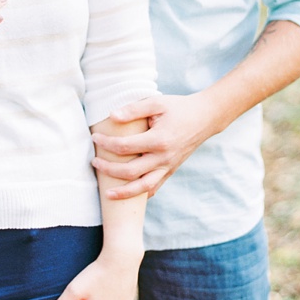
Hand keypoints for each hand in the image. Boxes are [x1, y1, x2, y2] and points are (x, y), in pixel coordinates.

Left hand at [92, 90, 216, 197]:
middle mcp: (164, 157)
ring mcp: (168, 167)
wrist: (205, 118)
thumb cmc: (179, 108)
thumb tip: (112, 116)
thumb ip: (134, 110)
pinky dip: (141, 194)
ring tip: (108, 194)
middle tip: (94, 163)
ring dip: (124, 193)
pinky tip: (128, 197)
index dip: (106, 144)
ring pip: (143, 187)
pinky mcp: (171, 170)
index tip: (95, 138)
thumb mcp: (157, 103)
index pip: (125, 147)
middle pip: (130, 172)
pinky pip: (155, 187)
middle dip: (108, 170)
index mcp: (159, 140)